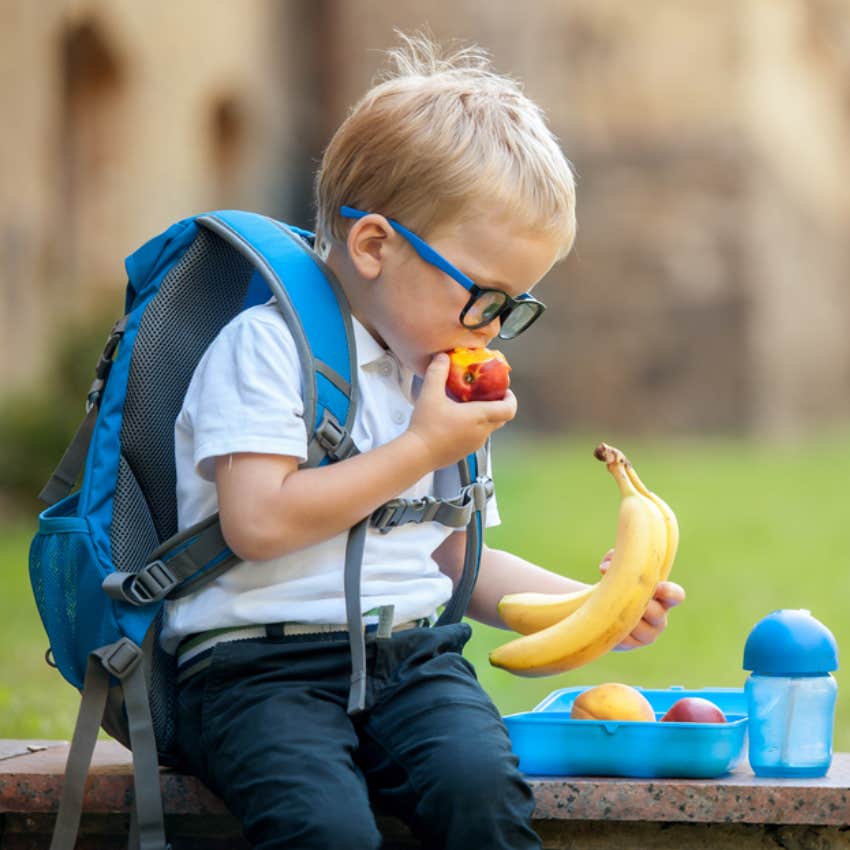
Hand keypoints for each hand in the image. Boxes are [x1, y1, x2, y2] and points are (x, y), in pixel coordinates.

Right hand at [408, 353, 516, 469]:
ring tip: (468, 406)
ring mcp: (474, 444)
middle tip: (487, 394)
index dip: (511, 399)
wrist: (417, 454)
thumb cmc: (426, 426)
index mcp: (480, 416)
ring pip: (488, 428)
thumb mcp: (430, 393)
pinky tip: (456, 421)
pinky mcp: (465, 452)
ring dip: (485, 417)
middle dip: (498, 405)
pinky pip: (476, 437)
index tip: (504, 391)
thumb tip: (443, 357)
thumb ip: (437, 372)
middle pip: (501, 418)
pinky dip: (474, 427)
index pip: (509, 409)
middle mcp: (482, 432)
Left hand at [598, 549, 685, 650]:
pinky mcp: (630, 644)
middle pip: (656, 613)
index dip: (669, 592)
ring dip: (623, 614)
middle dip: (637, 602)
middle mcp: (659, 618)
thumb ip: (616, 560)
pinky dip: (612, 625)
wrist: (604, 611)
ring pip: (638, 626)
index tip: (657, 587)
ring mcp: (646, 634)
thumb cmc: (617, 585)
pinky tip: (604, 618)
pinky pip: (623, 637)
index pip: (676, 596)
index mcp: (663, 598)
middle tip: (620, 594)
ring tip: (609, 606)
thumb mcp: (619, 570)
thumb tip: (607, 565)